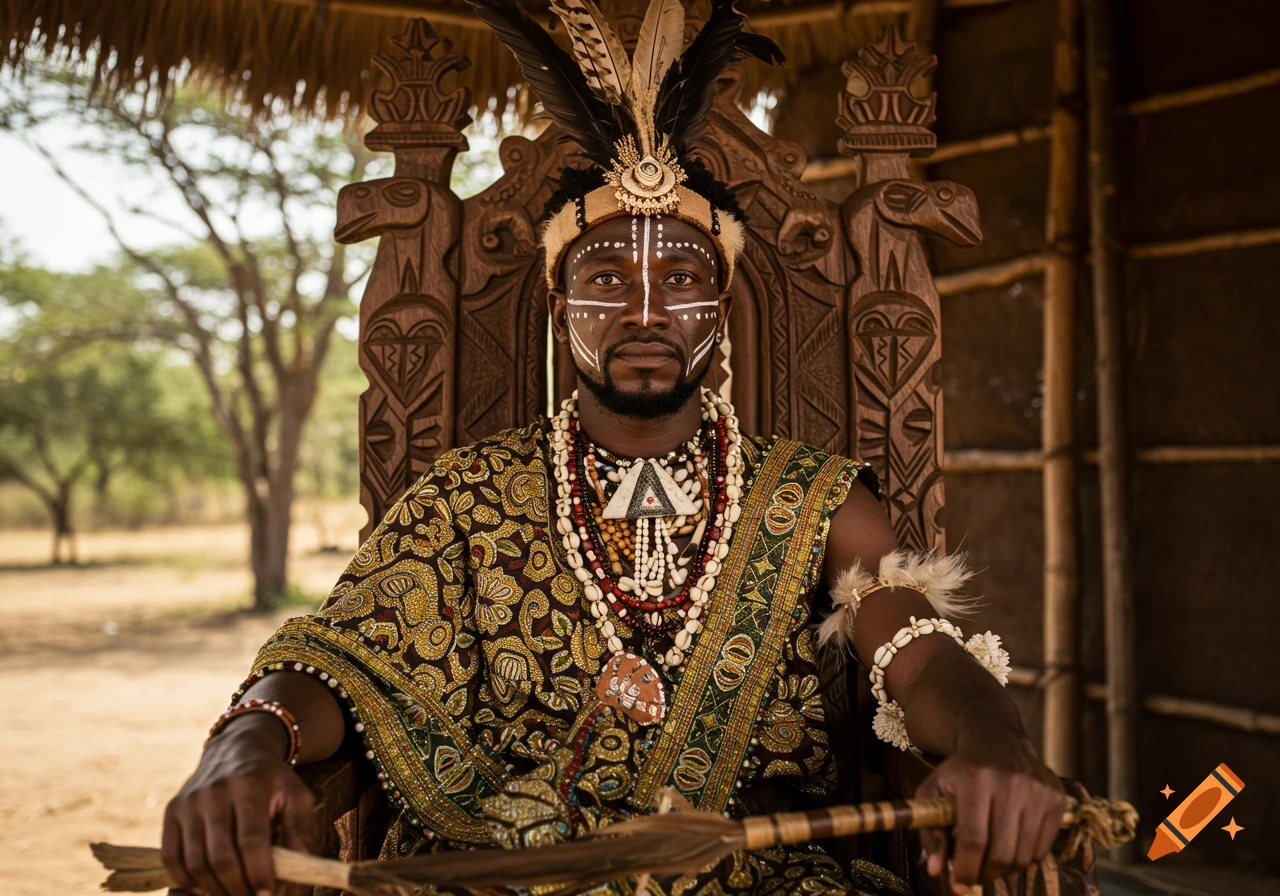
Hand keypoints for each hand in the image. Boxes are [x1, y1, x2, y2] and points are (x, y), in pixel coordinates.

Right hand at [162, 714, 319, 895]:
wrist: (236, 749)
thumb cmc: (271, 780)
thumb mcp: (296, 796)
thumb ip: (300, 833)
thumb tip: (296, 876)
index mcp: (249, 786)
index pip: (252, 840)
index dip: (259, 872)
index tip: (268, 893)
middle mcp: (214, 793)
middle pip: (221, 857)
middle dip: (238, 887)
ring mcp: (189, 802)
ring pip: (196, 862)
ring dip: (215, 889)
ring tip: (235, 894)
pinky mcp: (172, 811)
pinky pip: (171, 857)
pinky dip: (186, 881)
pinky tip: (207, 887)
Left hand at [915, 729, 1064, 892]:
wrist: (996, 739)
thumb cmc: (960, 771)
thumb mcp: (934, 791)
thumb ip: (931, 831)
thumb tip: (935, 870)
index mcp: (975, 778)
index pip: (974, 838)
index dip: (966, 868)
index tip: (959, 885)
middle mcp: (1010, 782)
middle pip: (1002, 852)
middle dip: (985, 874)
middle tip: (974, 877)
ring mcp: (1037, 789)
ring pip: (1024, 855)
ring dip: (1005, 869)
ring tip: (989, 862)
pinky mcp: (1057, 797)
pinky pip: (1043, 847)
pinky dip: (1025, 857)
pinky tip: (1009, 845)